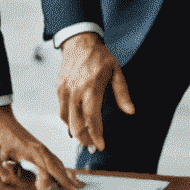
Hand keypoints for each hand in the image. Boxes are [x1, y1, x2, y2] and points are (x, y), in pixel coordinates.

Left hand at [0, 105, 80, 189]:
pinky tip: (63, 174)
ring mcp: (41, 147)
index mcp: (32, 152)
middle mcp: (40, 149)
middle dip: (67, 181)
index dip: (47, 184)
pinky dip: (60, 168)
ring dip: (66, 174)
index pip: (46, 172)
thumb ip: (7, 175)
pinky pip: (54, 159)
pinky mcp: (39, 146)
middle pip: (58, 168)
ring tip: (76, 185)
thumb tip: (15, 185)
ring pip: (58, 163)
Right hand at [55, 33, 132, 152]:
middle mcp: (76, 91)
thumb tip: (131, 111)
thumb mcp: (116, 72)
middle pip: (77, 124)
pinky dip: (67, 121)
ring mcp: (65, 90)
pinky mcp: (59, 89)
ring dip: (75, 133)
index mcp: (91, 88)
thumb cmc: (100, 57)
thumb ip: (123, 93)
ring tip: (85, 140)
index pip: (92, 118)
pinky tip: (75, 126)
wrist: (79, 42)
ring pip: (66, 120)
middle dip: (85, 139)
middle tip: (92, 147)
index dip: (96, 135)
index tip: (101, 146)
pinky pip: (61, 111)